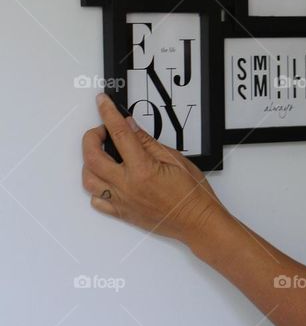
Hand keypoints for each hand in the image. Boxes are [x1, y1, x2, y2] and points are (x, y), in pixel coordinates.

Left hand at [81, 93, 224, 249]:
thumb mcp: (175, 159)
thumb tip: (130, 127)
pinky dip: (96, 187)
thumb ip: (148, 142)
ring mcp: (122, 201)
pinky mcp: (122, 213)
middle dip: (91, 137)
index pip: (119, 134)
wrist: (197, 222)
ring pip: (88, 179)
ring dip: (89, 162)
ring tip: (102, 154)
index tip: (102, 102)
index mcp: (142, 170)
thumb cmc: (192, 195)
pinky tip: (105, 179)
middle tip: (101, 130)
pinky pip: (96, 201)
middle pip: (92, 157)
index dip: (108, 114)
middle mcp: (127, 186)